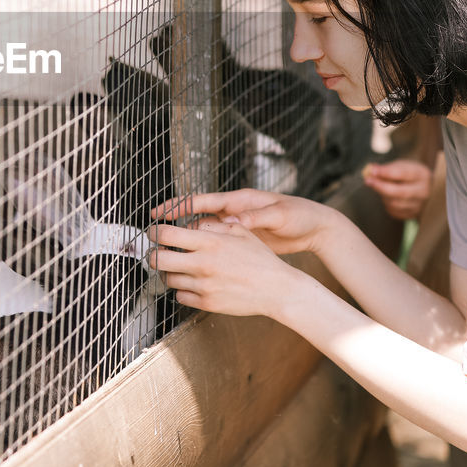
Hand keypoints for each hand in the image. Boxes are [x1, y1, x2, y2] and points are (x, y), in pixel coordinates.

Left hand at [147, 220, 302, 316]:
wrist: (277, 289)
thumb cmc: (261, 259)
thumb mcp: (240, 232)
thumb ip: (213, 227)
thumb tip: (191, 225)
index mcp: (210, 243)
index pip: (167, 235)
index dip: (154, 232)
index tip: (154, 232)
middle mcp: (202, 264)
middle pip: (158, 259)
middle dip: (153, 255)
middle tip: (158, 252)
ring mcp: (203, 286)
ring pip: (168, 279)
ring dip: (169, 272)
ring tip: (180, 268)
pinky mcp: (206, 303)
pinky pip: (180, 296)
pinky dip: (183, 290)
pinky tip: (194, 283)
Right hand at [151, 188, 336, 255]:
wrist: (314, 227)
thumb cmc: (298, 215)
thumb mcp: (279, 215)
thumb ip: (256, 217)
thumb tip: (233, 219)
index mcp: (239, 201)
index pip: (202, 201)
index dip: (178, 206)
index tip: (158, 212)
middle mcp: (233, 212)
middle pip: (196, 218)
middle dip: (173, 226)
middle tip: (152, 236)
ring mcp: (235, 227)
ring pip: (203, 234)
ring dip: (186, 241)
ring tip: (167, 255)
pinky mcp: (241, 241)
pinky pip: (215, 246)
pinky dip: (203, 252)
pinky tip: (193, 264)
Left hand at [362, 160, 431, 220]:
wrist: (424, 188)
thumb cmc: (409, 175)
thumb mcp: (402, 166)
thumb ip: (388, 168)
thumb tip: (371, 170)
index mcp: (422, 175)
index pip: (403, 174)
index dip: (386, 172)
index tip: (372, 171)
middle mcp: (423, 191)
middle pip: (399, 192)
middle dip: (381, 186)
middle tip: (368, 181)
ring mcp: (419, 205)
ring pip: (394, 203)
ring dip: (383, 195)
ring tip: (381, 188)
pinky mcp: (413, 215)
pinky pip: (394, 212)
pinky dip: (387, 204)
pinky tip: (388, 197)